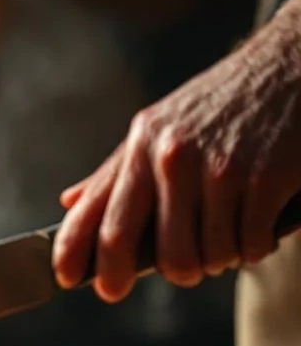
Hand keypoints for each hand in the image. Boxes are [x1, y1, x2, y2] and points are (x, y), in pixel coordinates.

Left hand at [52, 0, 300, 302]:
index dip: (76, 255)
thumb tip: (69, 202)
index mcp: (141, 147)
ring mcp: (220, 169)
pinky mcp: (265, 179)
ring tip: (229, 230)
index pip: (100, 216)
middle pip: (161, 254)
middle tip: (185, 270)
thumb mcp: (158, 126)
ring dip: (221, 257)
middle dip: (174, 273)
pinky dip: (254, 247)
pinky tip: (257, 224)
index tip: (67, 280)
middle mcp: (173, 158)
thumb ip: (116, 170)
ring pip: (209, 257)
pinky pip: (249, 246)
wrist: (290, 64)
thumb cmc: (218, 104)